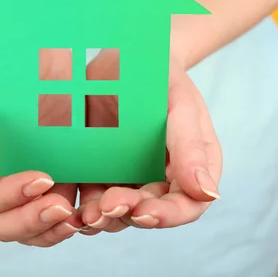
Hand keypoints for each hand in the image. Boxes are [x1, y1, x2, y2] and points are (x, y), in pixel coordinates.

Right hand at [0, 39, 83, 246]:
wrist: (24, 43)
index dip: (8, 198)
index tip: (43, 178)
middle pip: (0, 223)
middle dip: (31, 221)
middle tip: (64, 207)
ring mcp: (16, 184)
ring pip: (28, 229)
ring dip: (53, 230)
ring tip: (81, 216)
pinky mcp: (47, 182)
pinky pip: (53, 215)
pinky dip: (70, 220)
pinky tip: (90, 211)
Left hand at [80, 49, 222, 229]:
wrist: (126, 58)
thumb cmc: (163, 79)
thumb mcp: (180, 105)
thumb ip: (190, 146)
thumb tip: (208, 193)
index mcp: (190, 169)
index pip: (187, 205)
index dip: (166, 216)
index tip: (143, 212)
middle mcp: (161, 182)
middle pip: (147, 213)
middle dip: (126, 214)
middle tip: (105, 206)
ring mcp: (130, 180)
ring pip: (118, 213)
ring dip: (102, 218)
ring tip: (85, 214)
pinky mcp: (101, 174)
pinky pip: (92, 199)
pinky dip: (81, 207)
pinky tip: (69, 207)